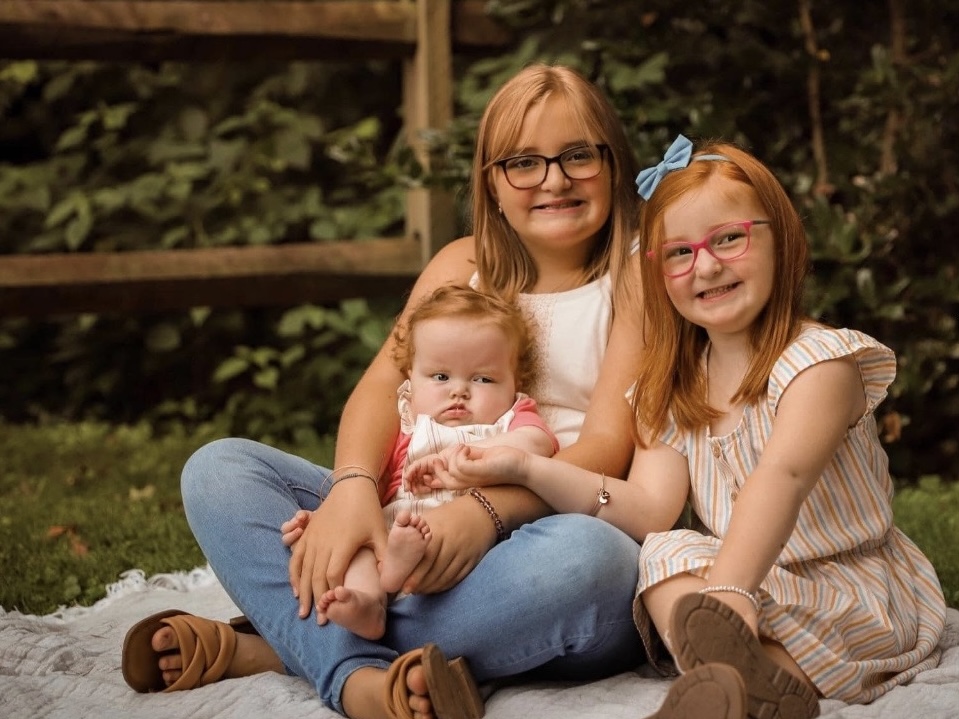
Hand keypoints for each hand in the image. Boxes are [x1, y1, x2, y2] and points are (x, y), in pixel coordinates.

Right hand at [287, 479, 385, 620]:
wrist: (350, 487)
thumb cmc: (368, 511)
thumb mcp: (381, 533)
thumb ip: (385, 557)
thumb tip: (391, 581)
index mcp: (343, 544)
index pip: (333, 574)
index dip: (333, 592)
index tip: (334, 608)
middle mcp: (324, 542)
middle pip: (316, 576)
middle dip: (318, 600)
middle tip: (320, 621)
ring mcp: (313, 538)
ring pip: (304, 570)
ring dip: (303, 592)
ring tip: (304, 612)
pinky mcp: (307, 534)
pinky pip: (296, 557)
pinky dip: (294, 575)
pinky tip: (296, 590)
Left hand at [399, 496, 496, 593]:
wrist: (481, 512)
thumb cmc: (448, 515)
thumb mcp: (430, 517)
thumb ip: (413, 532)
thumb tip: (393, 550)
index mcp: (439, 532)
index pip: (424, 557)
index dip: (414, 573)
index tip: (402, 584)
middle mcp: (452, 544)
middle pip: (434, 570)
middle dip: (419, 583)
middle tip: (407, 590)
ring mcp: (464, 554)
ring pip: (445, 577)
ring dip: (430, 587)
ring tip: (417, 590)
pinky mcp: (472, 561)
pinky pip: (456, 578)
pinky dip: (443, 586)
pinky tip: (433, 588)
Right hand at [405, 444, 529, 491]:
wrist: (521, 466)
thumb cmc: (501, 461)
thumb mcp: (476, 458)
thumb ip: (461, 458)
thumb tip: (447, 455)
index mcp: (463, 478)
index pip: (436, 481)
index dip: (419, 478)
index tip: (408, 479)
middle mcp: (465, 482)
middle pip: (438, 478)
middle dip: (424, 472)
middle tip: (432, 462)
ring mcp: (471, 479)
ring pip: (448, 470)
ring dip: (452, 455)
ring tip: (463, 448)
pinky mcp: (477, 474)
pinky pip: (458, 465)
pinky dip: (459, 454)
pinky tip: (467, 449)